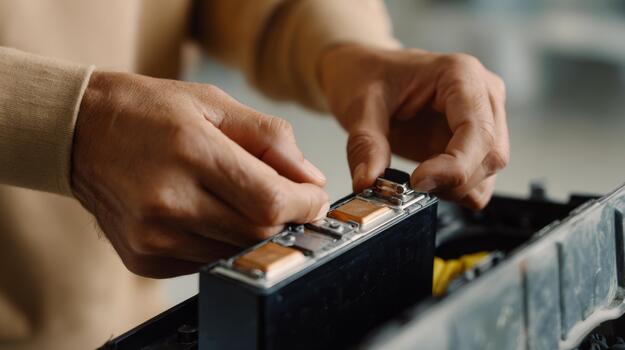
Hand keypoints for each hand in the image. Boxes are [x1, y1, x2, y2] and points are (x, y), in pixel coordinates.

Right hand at [72, 72, 328, 277]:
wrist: (79, 133)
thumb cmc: (150, 111)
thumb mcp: (213, 103)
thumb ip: (270, 139)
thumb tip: (311, 179)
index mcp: (192, 153)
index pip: (270, 200)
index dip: (305, 205)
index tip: (315, 198)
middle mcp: (170, 201)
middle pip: (258, 232)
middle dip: (288, 219)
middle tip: (291, 200)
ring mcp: (153, 236)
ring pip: (235, 251)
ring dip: (255, 231)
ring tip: (245, 201)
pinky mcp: (144, 258)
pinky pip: (206, 262)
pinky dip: (223, 242)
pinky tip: (212, 215)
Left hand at [320, 44, 508, 209]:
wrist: (365, 73)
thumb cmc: (367, 76)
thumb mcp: (358, 106)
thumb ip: (365, 144)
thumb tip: (368, 182)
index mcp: (460, 74)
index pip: (478, 131)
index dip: (454, 167)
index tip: (417, 183)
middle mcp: (482, 94)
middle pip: (492, 155)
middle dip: (452, 182)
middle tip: (409, 187)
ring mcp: (485, 118)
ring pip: (488, 172)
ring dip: (453, 189)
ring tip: (413, 180)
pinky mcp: (475, 142)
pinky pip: (478, 179)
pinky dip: (453, 189)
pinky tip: (425, 178)